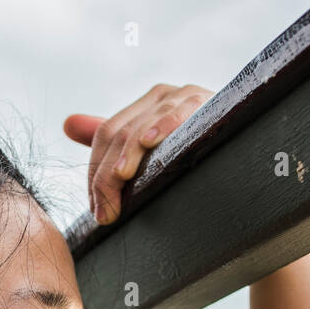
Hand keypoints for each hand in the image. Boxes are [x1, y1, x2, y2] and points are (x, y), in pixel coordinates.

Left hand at [64, 82, 214, 224]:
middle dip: (106, 176)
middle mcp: (160, 96)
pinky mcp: (206, 101)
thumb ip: (111, 140)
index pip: (105, 134)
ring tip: (119, 180)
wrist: (242, 153)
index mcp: (143, 105)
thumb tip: (67, 123)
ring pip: (140, 127)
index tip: (96, 209)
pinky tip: (150, 141)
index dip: (95, 172)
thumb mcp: (148, 148)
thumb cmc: (194, 153)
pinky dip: (162, 125)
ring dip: (127, 156)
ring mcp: (183, 96)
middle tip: (105, 212)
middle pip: (117, 133)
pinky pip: (178, 111)